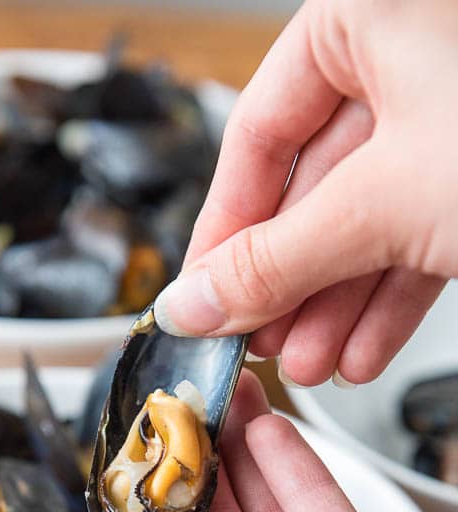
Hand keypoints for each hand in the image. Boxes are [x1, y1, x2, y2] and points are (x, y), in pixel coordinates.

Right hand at [152, 0, 457, 385]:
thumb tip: (193, 302)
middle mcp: (401, 60)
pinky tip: (360, 349)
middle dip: (287, 285)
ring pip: (365, 223)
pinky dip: (387, 298)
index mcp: (361, 19)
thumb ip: (277, 259)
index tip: (202, 295)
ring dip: (332, 307)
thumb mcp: (381, 201)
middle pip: (310, 190)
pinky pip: (417, 237)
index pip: (256, 136)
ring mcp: (445, 120)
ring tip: (308, 363)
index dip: (223, 230)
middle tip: (254, 340)